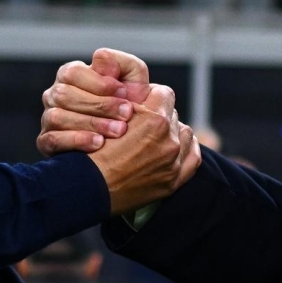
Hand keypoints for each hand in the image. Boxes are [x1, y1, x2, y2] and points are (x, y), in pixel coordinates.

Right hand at [39, 49, 155, 155]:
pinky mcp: (46, 142)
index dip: (99, 83)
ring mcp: (48, 119)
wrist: (130, 138)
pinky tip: (98, 143)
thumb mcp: (133, 80)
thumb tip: (100, 57)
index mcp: (71, 75)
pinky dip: (77, 140)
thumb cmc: (128, 104)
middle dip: (99, 105)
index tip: (124, 92)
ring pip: (57, 117)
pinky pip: (53, 140)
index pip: (73, 73)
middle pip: (64, 95)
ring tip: (117, 131)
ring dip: (91, 123)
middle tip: (126, 114)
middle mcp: (55, 95)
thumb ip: (122, 64)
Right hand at [86, 87, 196, 214]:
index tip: (141, 101)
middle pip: (172, 114)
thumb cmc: (91, 154)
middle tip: (142, 123)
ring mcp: (174, 162)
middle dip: (158, 115)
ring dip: (172, 131)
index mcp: (155, 121)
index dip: (151, 94)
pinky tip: (176, 147)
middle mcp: (169, 141)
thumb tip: (139, 92)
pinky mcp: (173, 181)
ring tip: (154, 137)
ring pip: (184, 133)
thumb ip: (129, 103)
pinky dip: (186, 149)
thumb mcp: (107, 118)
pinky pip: (193, 157)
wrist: (88, 190)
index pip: (164, 93)